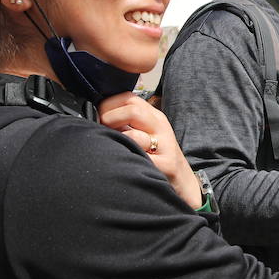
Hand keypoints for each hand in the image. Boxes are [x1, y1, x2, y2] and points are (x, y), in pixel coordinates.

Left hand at [99, 93, 201, 208]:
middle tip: (102, 132)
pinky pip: (140, 158)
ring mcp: (165, 145)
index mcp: (153, 116)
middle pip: (133, 110)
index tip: (99, 117)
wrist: (183, 181)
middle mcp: (160, 127)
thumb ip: (126, 123)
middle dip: (109, 120)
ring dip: (117, 142)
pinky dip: (127, 160)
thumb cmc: (157, 157)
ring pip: (134, 136)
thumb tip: (95, 115)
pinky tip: (123, 164)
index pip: (128, 98)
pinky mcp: (166, 165)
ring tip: (112, 149)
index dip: (108, 105)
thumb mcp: (145, 133)